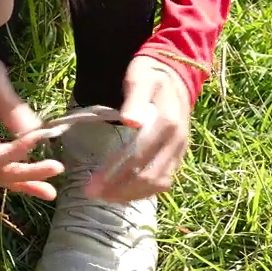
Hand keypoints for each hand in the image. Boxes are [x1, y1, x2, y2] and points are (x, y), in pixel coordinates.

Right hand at [0, 33, 64, 199]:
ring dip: (25, 182)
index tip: (41, 139)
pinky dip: (19, 173)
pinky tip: (39, 182)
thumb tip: (37, 133)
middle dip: (27, 175)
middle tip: (57, 169)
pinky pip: (1, 164)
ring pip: (0, 173)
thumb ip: (12, 109)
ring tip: (50, 192)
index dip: (18, 153)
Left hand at [86, 55, 191, 202]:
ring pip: (158, 183)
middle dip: (119, 189)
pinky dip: (143, 191)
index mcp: (167, 122)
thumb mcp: (140, 78)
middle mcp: (177, 140)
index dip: (114, 174)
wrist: (176, 74)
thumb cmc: (150, 75)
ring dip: (130, 194)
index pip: (139, 156)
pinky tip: (122, 193)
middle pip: (148, 175)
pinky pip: (163, 181)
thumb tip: (130, 121)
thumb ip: (135, 99)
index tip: (91, 184)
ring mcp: (180, 150)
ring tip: (104, 197)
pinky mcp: (178, 156)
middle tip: (91, 193)